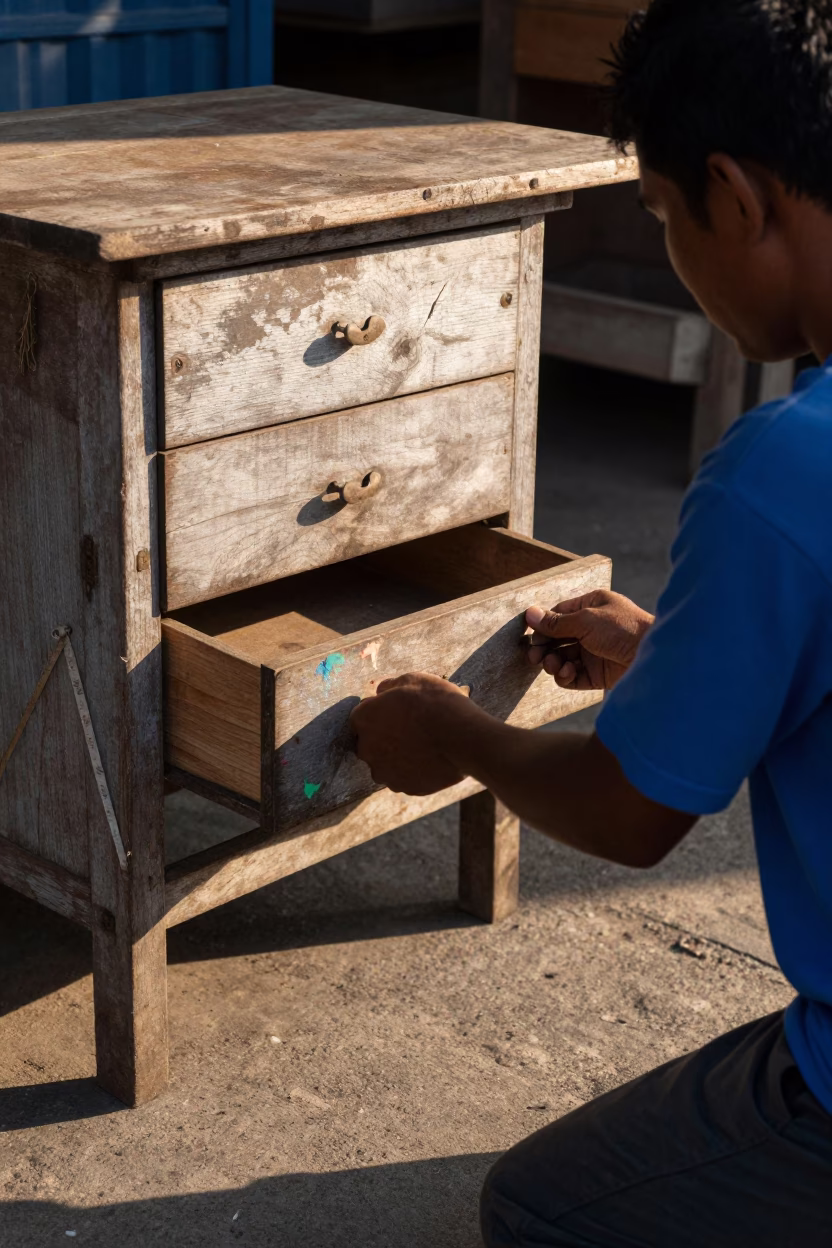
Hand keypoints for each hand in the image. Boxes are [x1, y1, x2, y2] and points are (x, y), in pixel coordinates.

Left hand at [349, 673, 471, 794]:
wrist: (463, 738)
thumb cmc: (436, 704)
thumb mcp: (412, 680)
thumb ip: (390, 686)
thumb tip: (381, 691)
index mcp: (363, 719)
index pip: (362, 717)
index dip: (380, 713)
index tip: (397, 712)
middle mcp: (366, 749)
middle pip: (370, 743)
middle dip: (385, 737)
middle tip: (411, 729)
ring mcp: (385, 772)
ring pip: (386, 764)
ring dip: (398, 756)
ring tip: (424, 746)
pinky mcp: (404, 788)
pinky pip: (405, 777)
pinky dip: (414, 771)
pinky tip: (431, 759)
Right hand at [525, 589, 653, 689]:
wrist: (653, 657)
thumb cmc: (624, 630)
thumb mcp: (586, 620)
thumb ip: (556, 622)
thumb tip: (530, 614)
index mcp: (592, 607)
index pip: (559, 614)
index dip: (543, 626)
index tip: (531, 636)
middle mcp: (592, 629)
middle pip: (558, 639)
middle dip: (545, 647)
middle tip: (534, 657)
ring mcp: (595, 652)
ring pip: (563, 658)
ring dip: (554, 662)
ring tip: (553, 665)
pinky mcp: (597, 674)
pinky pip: (572, 676)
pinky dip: (565, 676)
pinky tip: (567, 673)